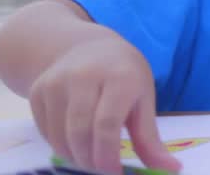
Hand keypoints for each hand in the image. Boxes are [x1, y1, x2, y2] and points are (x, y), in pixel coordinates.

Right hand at [29, 37, 182, 173]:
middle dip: (91, 160)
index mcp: (119, 76)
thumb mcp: (143, 98)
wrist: (88, 47)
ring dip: (74, 157)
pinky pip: (46, 132)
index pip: (107, 124)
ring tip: (91, 157)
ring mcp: (56, 82)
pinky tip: (75, 142)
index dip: (108, 155)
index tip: (115, 173)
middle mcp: (83, 75)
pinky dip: (60, 146)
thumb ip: (150, 137)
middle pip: (80, 132)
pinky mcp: (37, 91)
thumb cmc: (123, 75)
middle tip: (102, 170)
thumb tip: (171, 169)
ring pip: (59, 136)